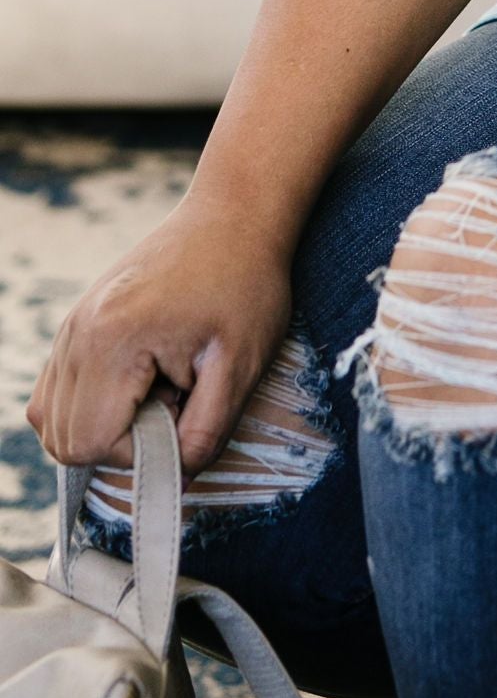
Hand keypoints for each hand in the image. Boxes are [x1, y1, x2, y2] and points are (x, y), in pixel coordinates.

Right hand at [28, 198, 293, 479]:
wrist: (235, 216)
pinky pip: (55, 390)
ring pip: (50, 418)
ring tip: (160, 384)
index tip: (183, 409)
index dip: (139, 450)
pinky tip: (140, 377)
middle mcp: (76, 333)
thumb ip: (205, 433)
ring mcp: (70, 325)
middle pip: (62, 439)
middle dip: (119, 439)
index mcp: (110, 342)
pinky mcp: (76, 322)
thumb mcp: (242, 365)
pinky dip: (89, 403)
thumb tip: (175, 480)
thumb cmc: (246, 284)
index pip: (88, 445)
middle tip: (174, 397)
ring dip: (104, 421)